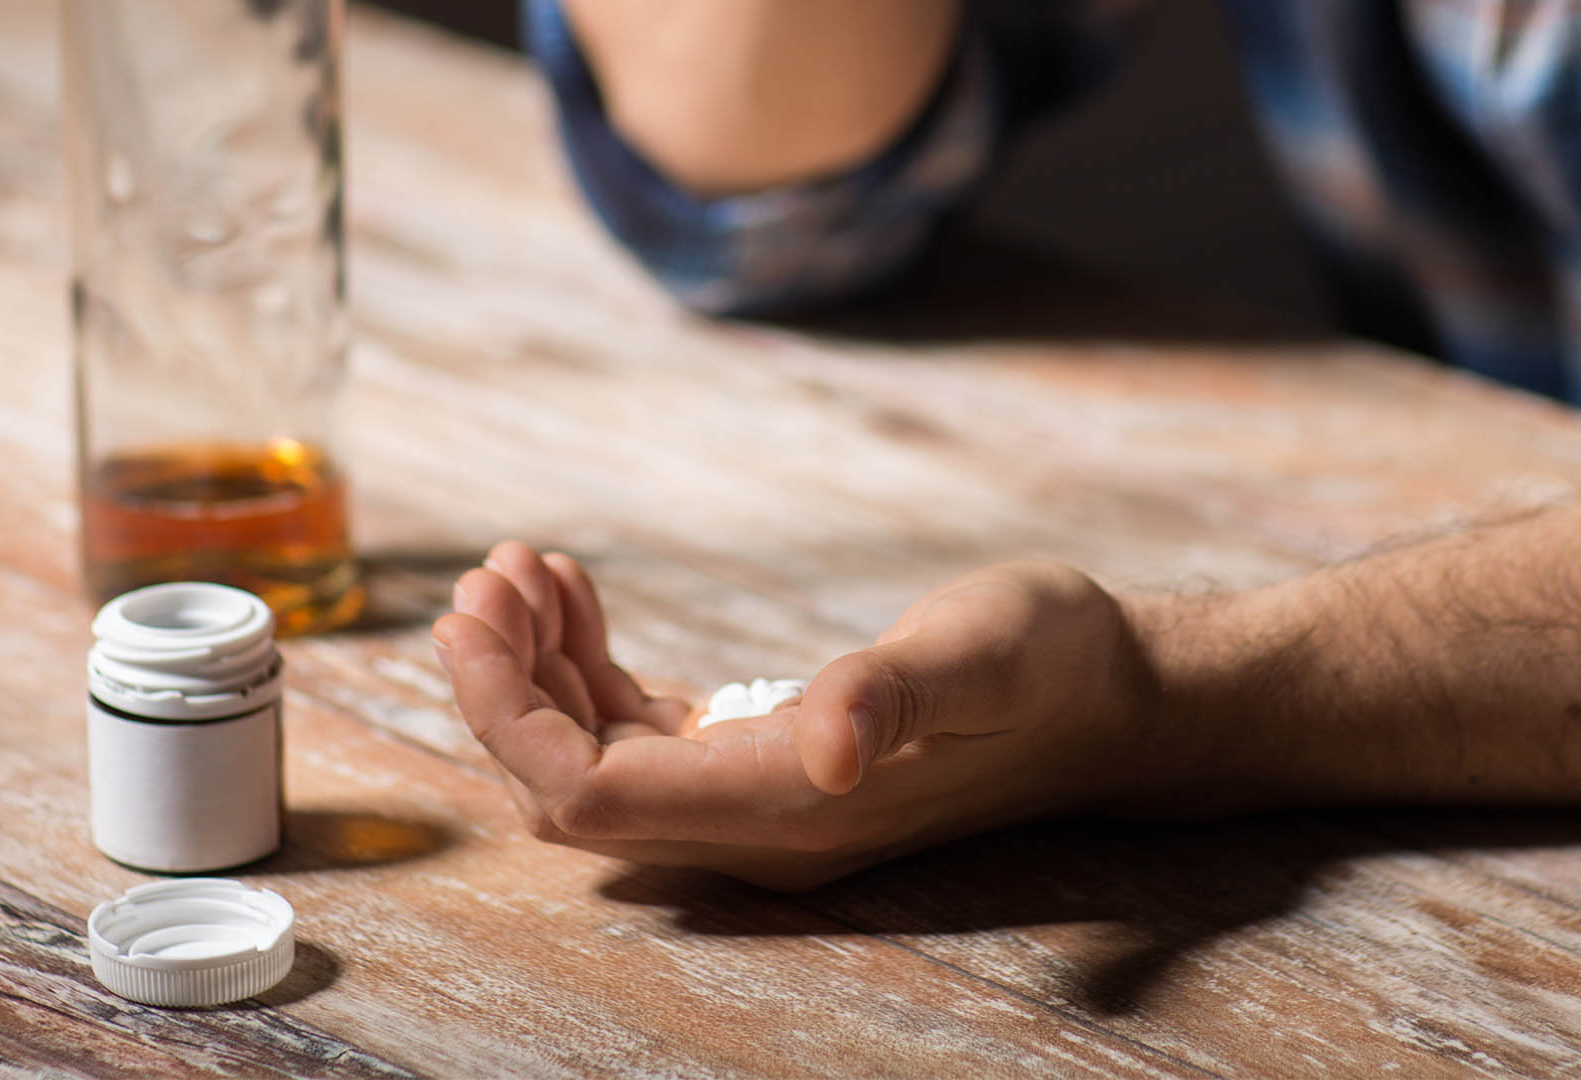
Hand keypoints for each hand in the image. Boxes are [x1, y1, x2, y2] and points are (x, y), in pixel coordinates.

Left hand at [432, 541, 1173, 889]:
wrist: (1112, 697)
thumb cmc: (1050, 667)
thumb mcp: (979, 658)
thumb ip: (898, 698)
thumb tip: (827, 744)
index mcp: (784, 807)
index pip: (589, 792)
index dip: (508, 717)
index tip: (468, 617)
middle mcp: (756, 823)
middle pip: (571, 783)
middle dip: (506, 687)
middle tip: (485, 579)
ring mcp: (759, 797)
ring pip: (596, 755)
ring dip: (540, 668)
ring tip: (519, 569)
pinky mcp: (768, 759)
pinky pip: (642, 731)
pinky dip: (590, 665)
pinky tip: (576, 596)